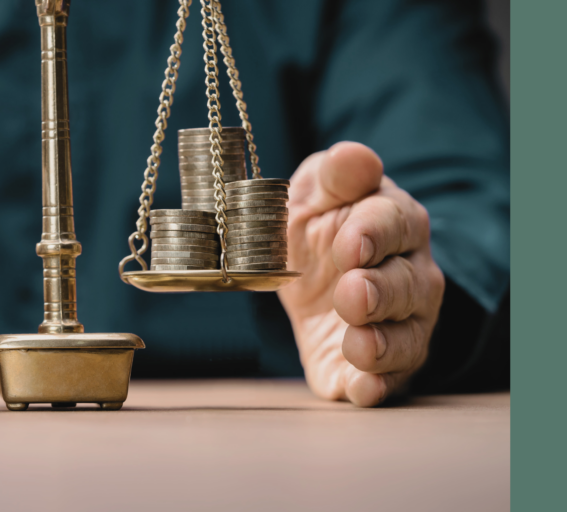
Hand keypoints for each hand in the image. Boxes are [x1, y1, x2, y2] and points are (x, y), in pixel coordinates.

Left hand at [278, 142, 444, 406]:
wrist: (303, 270)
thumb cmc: (319, 224)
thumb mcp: (315, 192)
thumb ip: (335, 177)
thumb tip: (352, 155)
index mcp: (395, 223)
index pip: (395, 224)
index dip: (375, 234)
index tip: (350, 243)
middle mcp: (410, 276)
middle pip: (408, 286)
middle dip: (381, 292)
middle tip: (351, 294)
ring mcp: (399, 324)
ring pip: (407, 338)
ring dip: (382, 344)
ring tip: (358, 344)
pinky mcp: (376, 366)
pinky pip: (386, 381)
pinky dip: (374, 387)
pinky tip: (359, 390)